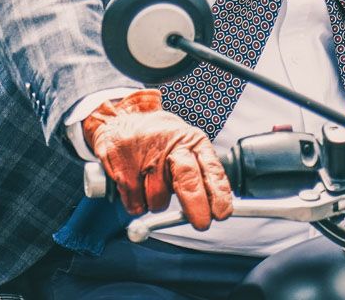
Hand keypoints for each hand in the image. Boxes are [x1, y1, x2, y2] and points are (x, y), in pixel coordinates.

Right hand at [82, 89, 232, 229]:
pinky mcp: (123, 167)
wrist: (121, 120)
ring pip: (158, 201)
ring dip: (156, 203)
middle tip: (201, 224)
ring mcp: (145, 156)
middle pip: (188, 181)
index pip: (210, 168)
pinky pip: (136, 204)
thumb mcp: (185, 146)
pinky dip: (137, 203)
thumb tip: (212, 210)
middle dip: (196, 207)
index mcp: (192, 141)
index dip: (219, 193)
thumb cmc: (160, 140)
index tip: (222, 213)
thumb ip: (199, 174)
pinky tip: (136, 184)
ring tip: (151, 183)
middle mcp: (170, 146)